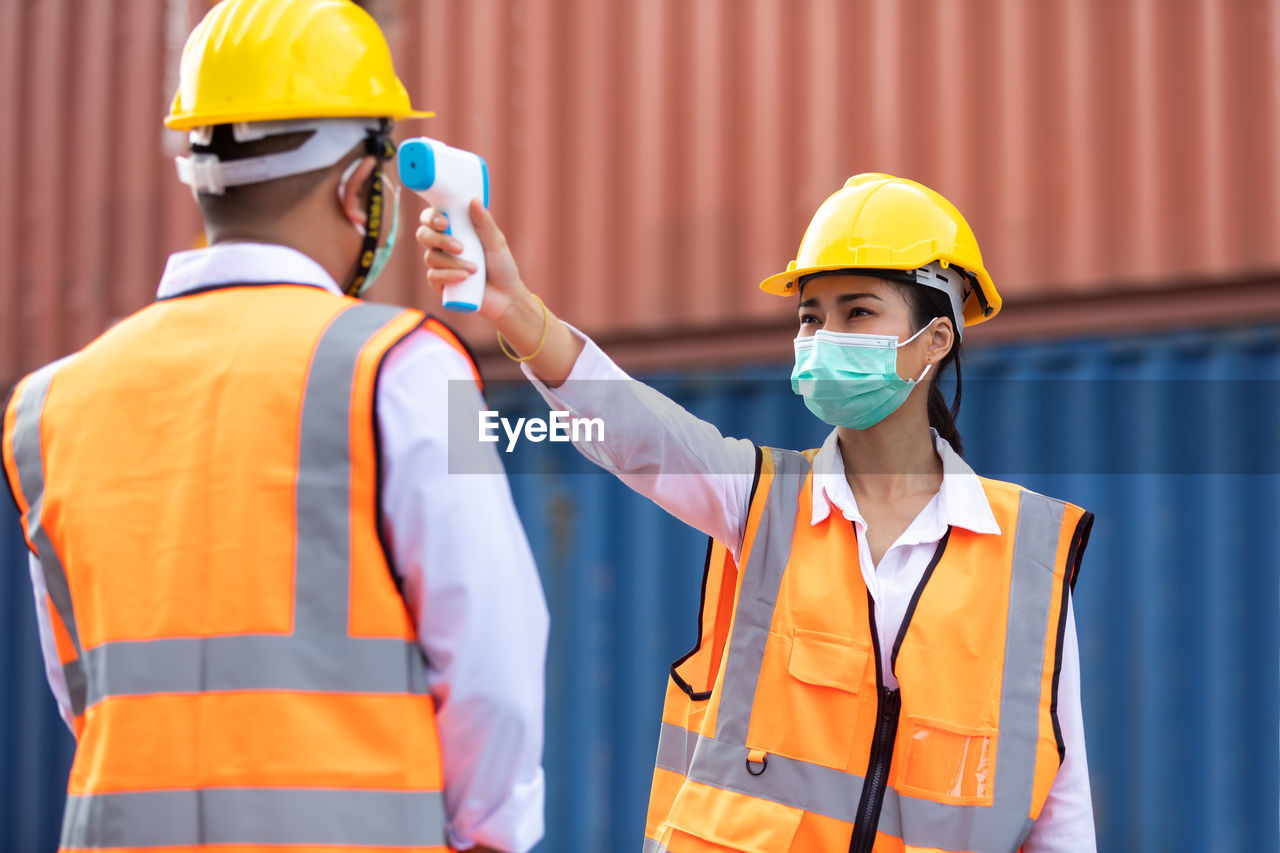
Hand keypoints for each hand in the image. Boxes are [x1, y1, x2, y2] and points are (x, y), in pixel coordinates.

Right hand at [416, 198, 525, 322]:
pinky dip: (449, 276)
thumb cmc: (502, 266)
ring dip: (453, 262)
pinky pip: (434, 276)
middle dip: (439, 240)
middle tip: (460, 247)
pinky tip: (464, 278)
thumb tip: (473, 200)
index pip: (431, 218)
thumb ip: (484, 222)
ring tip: (475, 269)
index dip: (431, 217)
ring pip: (431, 257)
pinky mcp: (439, 284)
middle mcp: (442, 247)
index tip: (444, 222)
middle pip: (424, 235)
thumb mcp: (496, 242)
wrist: (506, 296)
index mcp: (453, 231)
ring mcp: (439, 266)